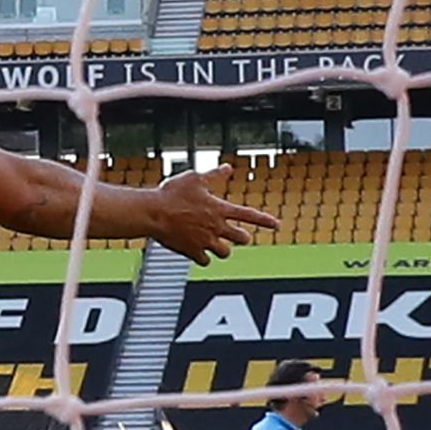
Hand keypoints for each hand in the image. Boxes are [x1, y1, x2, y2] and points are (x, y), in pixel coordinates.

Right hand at [145, 166, 279, 265]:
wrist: (153, 212)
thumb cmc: (172, 194)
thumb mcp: (195, 179)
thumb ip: (214, 175)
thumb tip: (228, 168)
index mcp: (219, 209)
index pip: (249, 215)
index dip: (265, 220)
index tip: (277, 225)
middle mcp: (216, 227)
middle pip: (240, 238)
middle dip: (242, 237)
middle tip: (238, 235)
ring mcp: (205, 241)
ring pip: (225, 253)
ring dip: (224, 249)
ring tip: (217, 245)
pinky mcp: (192, 252)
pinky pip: (205, 261)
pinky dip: (204, 258)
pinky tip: (200, 253)